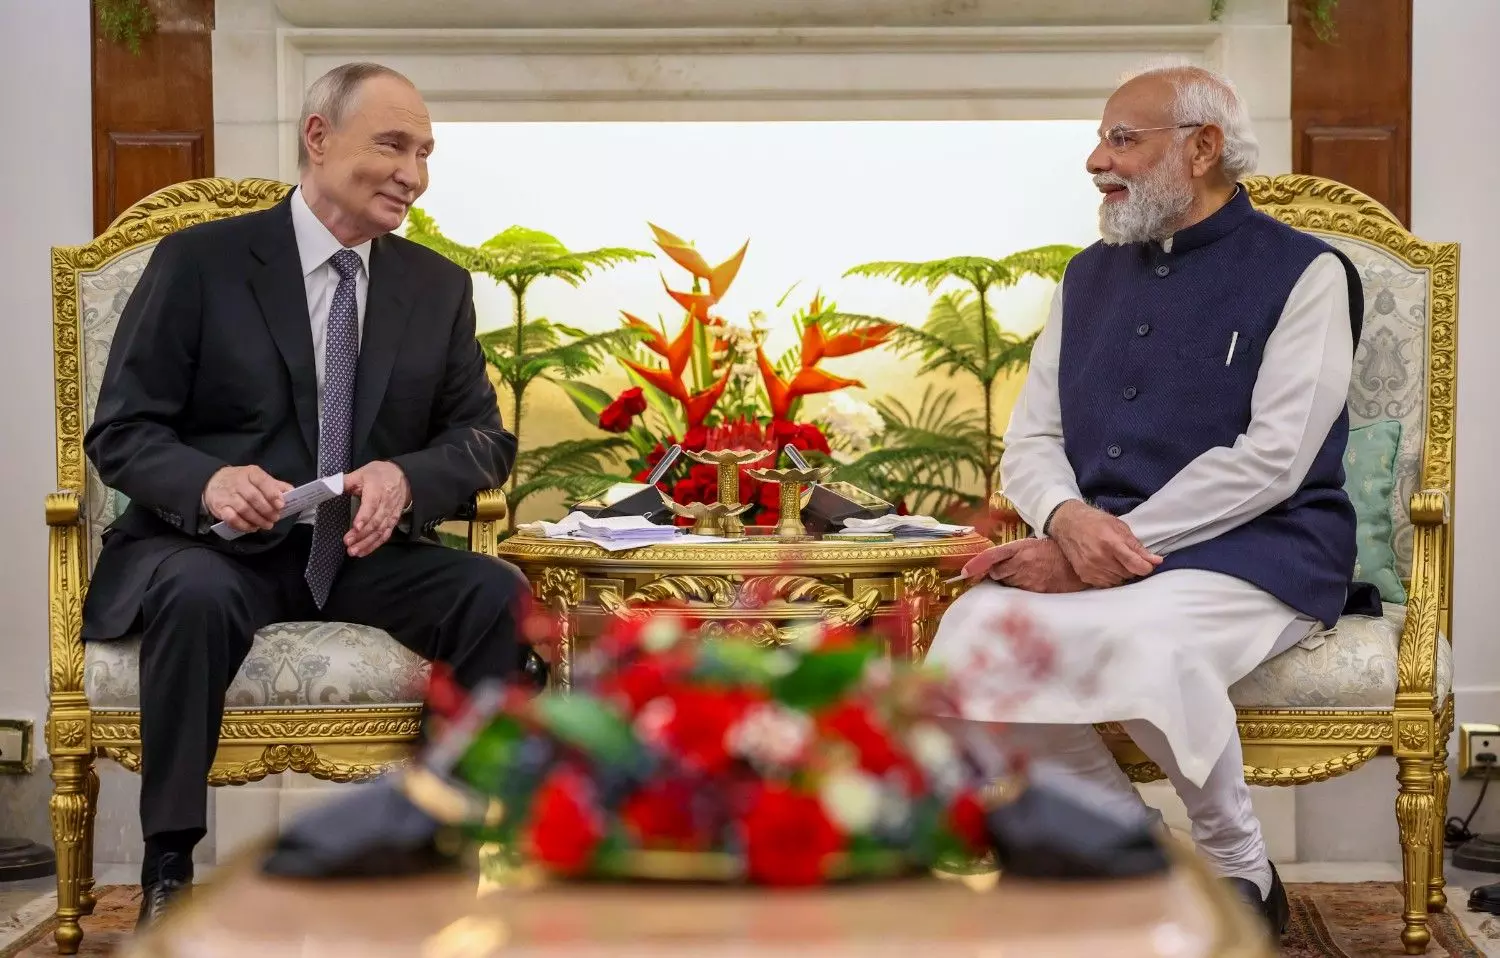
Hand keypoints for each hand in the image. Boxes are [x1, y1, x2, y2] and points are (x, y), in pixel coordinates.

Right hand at [203, 465, 292, 532]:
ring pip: (243, 509)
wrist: (214, 481)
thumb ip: (275, 485)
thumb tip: (291, 492)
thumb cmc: (242, 481)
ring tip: (267, 524)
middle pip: (253, 497)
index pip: (262, 481)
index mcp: (251, 473)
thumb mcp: (258, 478)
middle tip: (275, 518)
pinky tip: (252, 527)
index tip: (281, 505)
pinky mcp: (220, 507)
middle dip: (267, 510)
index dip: (272, 493)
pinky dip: (243, 525)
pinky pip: (232, 518)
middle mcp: (237, 482)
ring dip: (257, 519)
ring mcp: (227, 495)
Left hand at [342, 461, 410, 557]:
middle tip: (348, 543)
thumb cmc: (379, 474)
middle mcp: (386, 504)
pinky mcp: (393, 520)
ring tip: (354, 551)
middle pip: (376, 522)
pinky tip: (364, 551)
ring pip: (381, 531)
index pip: (372, 505)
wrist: (402, 475)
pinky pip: (385, 534)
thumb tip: (328, 487)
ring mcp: (391, 514)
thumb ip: (345, 481)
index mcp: (377, 490)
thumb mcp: (361, 473)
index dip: (364, 517)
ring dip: (368, 543)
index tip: (355, 527)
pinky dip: (375, 544)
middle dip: (362, 534)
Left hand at [966, 539, 1088, 593]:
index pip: (992, 555)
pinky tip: (1034, 583)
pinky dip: (1021, 591)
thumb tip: (994, 565)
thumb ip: (1013, 553)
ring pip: (1007, 585)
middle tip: (1014, 569)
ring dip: (1011, 582)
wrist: (1079, 564)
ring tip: (1028, 575)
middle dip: (1000, 573)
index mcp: (1020, 548)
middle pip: (997, 573)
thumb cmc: (1055, 552)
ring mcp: (1029, 580)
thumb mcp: (1033, 544)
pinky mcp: (1036, 593)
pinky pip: (1020, 594)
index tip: (964, 572)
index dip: (976, 564)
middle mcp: (1022, 564)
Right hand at [1047, 500, 1161, 587]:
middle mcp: (1100, 558)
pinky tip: (1106, 565)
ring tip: (1116, 560)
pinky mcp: (1084, 575)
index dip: (1146, 567)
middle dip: (1133, 567)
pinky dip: (1110, 577)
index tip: (1148, 564)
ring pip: (1118, 581)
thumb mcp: (1120, 527)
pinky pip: (1106, 584)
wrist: (1068, 524)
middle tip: (1128, 558)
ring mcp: (1091, 568)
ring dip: (1121, 573)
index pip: (1136, 564)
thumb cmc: (1096, 522)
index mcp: (1111, 543)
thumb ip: (1137, 547)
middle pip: (1129, 574)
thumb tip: (1156, 561)